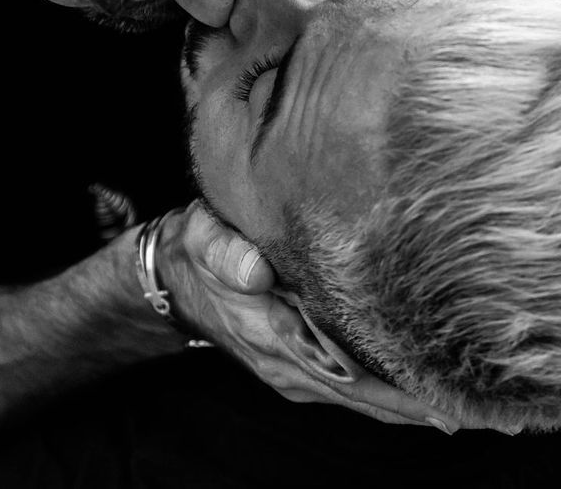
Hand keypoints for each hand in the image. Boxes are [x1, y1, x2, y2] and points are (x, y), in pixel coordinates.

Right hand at [158, 202, 462, 431]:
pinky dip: (379, 397)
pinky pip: (342, 390)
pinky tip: (409, 395)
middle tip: (474, 413)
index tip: (443, 399)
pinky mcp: (289, 366)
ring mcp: (286, 371)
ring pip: (354, 398)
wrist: (176, 276)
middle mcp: (281, 362)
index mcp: (267, 331)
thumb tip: (256, 273)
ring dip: (402, 407)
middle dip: (415, 406)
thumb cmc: (199, 250)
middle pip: (358, 395)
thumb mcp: (203, 237)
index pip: (340, 369)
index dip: (393, 388)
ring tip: (457, 410)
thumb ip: (227, 253)